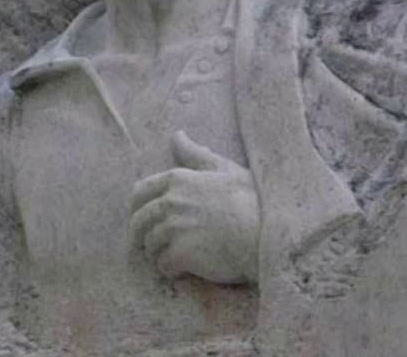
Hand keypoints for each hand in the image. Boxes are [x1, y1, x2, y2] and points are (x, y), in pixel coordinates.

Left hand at [129, 131, 259, 283]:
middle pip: (139, 222)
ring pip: (150, 246)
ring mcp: (173, 228)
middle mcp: (169, 201)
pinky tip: (186, 270)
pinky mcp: (180, 254)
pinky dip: (171, 270)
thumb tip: (177, 135)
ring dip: (160, 253)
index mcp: (177, 179)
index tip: (145, 220)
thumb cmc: (252, 200)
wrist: (268, 234)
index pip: (139, 193)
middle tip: (156, 245)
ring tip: (179, 257)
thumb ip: (196, 154)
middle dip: (143, 235)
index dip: (138, 209)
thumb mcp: (225, 169)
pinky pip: (163, 265)